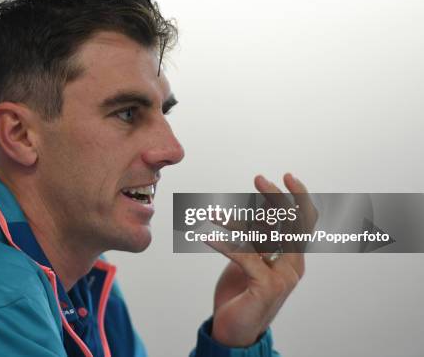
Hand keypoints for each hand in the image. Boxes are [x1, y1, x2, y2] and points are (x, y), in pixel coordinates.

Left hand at [208, 173, 315, 346]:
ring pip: (262, 238)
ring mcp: (282, 278)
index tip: (287, 176)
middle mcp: (293, 267)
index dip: (299, 198)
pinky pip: (244, 257)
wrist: (235, 332)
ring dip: (235, 222)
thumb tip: (261, 209)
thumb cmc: (240, 294)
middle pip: (291, 224)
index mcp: (293, 258)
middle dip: (276, 198)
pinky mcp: (265, 287)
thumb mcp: (250, 260)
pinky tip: (206, 236)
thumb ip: (258, 238)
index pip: (303, 222)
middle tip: (259, 179)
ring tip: (213, 213)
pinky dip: (224, 243)